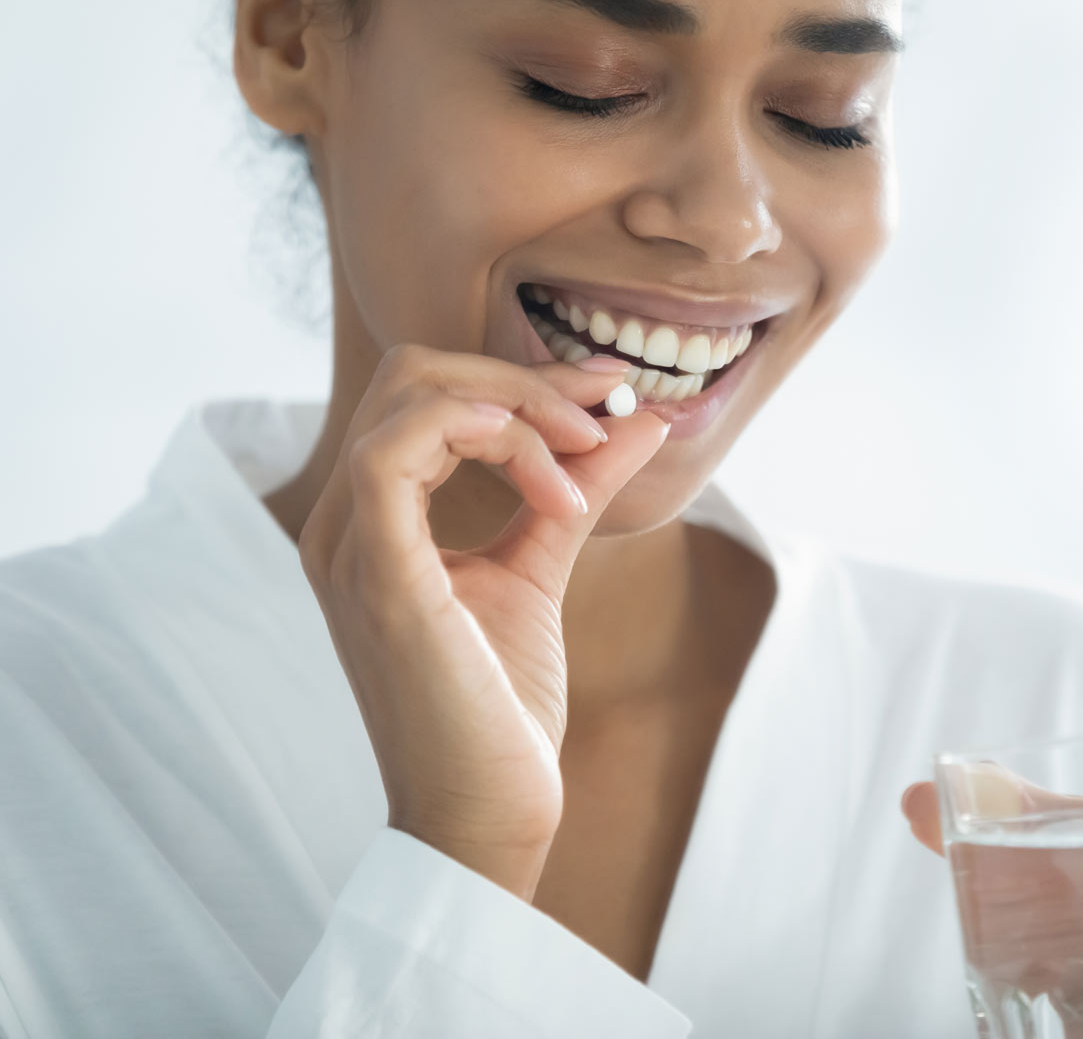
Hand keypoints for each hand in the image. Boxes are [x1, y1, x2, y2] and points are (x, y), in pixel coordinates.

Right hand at [294, 344, 668, 897]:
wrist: (488, 807)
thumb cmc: (500, 705)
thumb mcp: (542, 566)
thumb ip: (576, 488)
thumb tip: (639, 418)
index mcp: (372, 521)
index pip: (426, 393)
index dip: (523, 374)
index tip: (612, 393)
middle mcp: (343, 526)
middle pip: (412, 375)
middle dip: (522, 375)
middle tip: (607, 411)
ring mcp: (350, 549)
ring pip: (407, 398)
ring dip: (518, 404)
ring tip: (587, 455)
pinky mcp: (376, 579)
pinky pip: (390, 457)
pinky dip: (470, 429)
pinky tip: (543, 456)